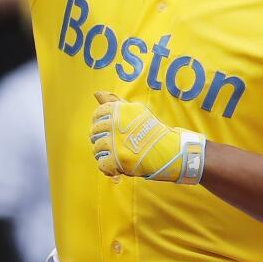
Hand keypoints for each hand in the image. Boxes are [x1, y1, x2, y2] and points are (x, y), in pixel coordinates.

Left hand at [90, 92, 204, 183]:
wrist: (168, 149)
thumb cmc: (150, 129)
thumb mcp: (134, 110)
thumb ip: (114, 102)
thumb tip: (96, 93)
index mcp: (118, 110)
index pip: (97, 115)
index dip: (101, 124)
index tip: (110, 129)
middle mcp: (116, 124)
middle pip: (94, 133)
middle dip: (102, 140)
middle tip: (116, 144)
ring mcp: (116, 142)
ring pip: (96, 149)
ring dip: (105, 154)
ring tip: (117, 155)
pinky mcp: (118, 159)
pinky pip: (102, 164)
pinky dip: (108, 168)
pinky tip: (117, 165)